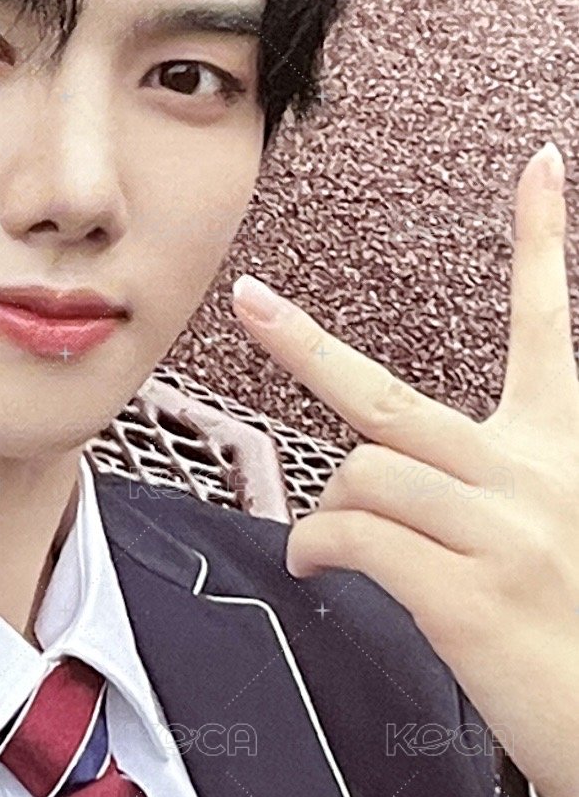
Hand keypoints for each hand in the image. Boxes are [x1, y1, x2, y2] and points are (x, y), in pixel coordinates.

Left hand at [231, 142, 578, 796]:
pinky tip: (315, 564)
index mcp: (561, 450)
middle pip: (388, 401)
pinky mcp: (468, 595)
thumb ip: (476, 485)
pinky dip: (318, 547)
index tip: (543, 166)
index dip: (543, 242)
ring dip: (331, 509)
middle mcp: (532, 476)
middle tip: (251, 300)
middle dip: (305, 347)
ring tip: (329, 542)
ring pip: (363, 476)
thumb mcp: (550, 529)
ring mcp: (501, 533)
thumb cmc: (571, 631)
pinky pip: (355, 539)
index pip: (549, 326)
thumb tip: (357, 483)